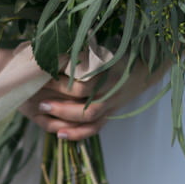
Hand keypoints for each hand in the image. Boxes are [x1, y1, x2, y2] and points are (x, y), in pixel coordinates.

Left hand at [20, 58, 166, 140]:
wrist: (143, 71)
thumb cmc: (116, 56)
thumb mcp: (101, 50)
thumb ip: (81, 51)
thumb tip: (53, 49)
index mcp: (108, 71)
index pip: (83, 82)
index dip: (62, 83)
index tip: (44, 79)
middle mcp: (110, 89)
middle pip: (86, 102)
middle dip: (62, 104)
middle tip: (41, 101)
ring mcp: (111, 104)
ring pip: (89, 117)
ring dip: (66, 117)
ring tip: (45, 112)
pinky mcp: (110, 114)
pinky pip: (95, 128)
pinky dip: (78, 133)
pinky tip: (60, 134)